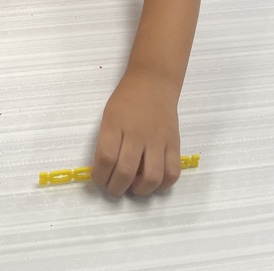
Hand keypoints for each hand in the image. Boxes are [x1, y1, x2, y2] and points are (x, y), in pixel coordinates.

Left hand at [91, 71, 180, 196]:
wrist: (153, 82)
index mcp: (115, 124)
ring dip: (140, 191)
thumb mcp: (108, 116)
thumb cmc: (126, 99)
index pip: (105, 157)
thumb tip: (107, 171)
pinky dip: (163, 185)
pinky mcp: (174, 143)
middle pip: (126, 171)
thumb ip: (107, 141)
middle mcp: (137, 133)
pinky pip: (172, 172)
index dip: (100, 176)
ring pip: (151, 177)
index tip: (99, 179)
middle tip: (114, 188)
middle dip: (116, 188)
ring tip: (134, 187)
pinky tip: (154, 182)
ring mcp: (158, 139)